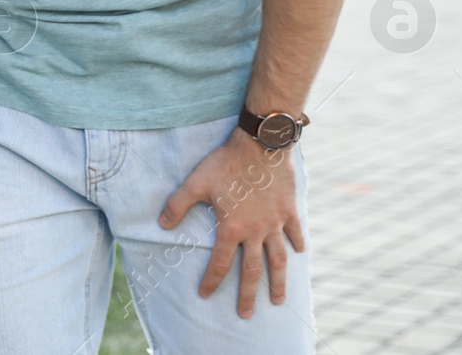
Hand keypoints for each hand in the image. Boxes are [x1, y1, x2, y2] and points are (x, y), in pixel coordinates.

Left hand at [157, 129, 305, 317]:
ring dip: (279, 281)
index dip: (211, 281)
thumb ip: (177, 205)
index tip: (205, 295)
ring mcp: (275, 223)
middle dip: (248, 295)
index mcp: (231, 229)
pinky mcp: (289, 211)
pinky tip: (300, 253)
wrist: (260, 146)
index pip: (220, 264)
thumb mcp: (196, 183)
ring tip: (278, 300)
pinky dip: (297, 243)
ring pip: (278, 259)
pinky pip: (295, 232)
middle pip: (253, 271)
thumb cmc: (226, 163)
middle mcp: (255, 232)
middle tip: (246, 315)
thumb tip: (161, 225)